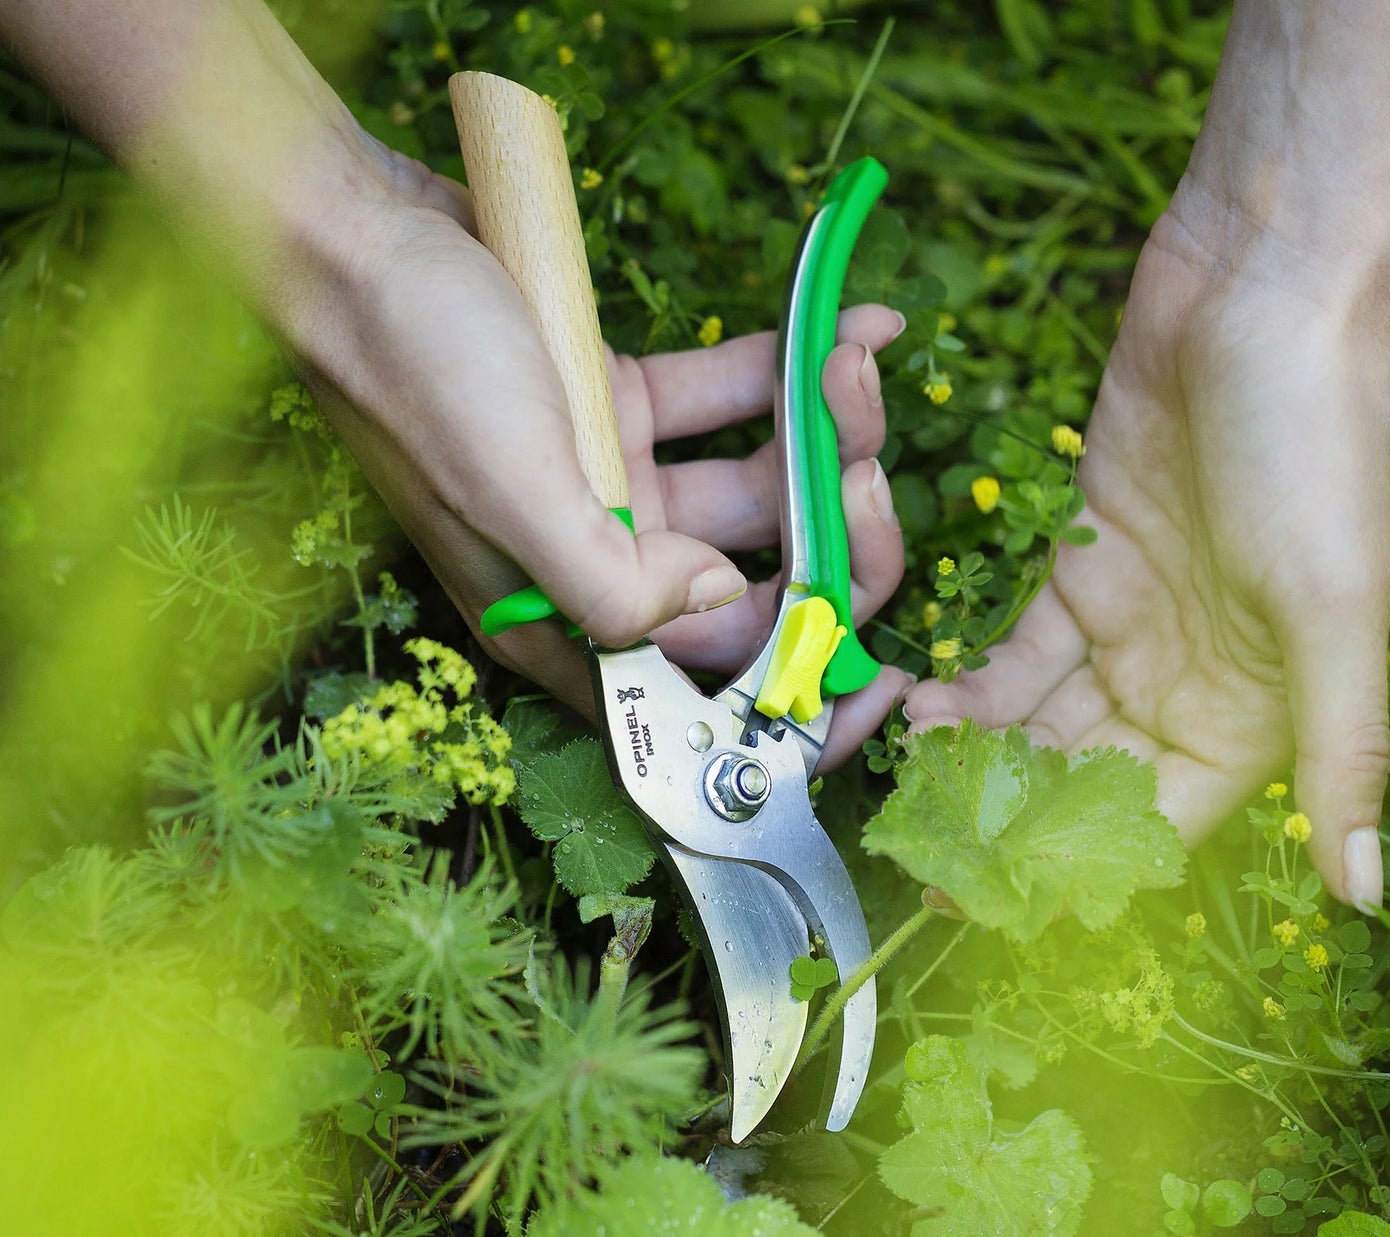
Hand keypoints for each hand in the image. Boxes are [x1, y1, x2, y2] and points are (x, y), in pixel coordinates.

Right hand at [288, 153, 908, 764]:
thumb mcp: (509, 491)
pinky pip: (732, 400)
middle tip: (867, 469)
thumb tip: (717, 601)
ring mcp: (620, 485)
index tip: (881, 680)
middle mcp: (598, 566)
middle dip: (829, 537)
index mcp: (562, 622)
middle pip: (753, 589)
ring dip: (825, 436)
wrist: (355, 230)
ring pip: (757, 488)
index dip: (794, 699)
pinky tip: (854, 321)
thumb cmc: (413, 366)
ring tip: (855, 365)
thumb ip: (613, 582)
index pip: (700, 694)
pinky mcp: (627, 407)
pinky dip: (792, 367)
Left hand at [904, 208, 1389, 907]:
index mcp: (1254, 713)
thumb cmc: (1317, 447)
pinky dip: (971, 684)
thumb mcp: (1335, 609)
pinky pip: (1017, 653)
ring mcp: (1130, 626)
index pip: (1155, 823)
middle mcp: (1188, 683)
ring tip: (914, 773)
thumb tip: (1363, 893)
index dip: (1080, 871)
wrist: (1258, 295)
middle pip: (1083, 782)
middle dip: (1007, 818)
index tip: (997, 902)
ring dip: (978, 756)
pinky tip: (923, 704)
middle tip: (928, 849)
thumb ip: (1341, 751)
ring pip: (1039, 723)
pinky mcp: (1080, 569)